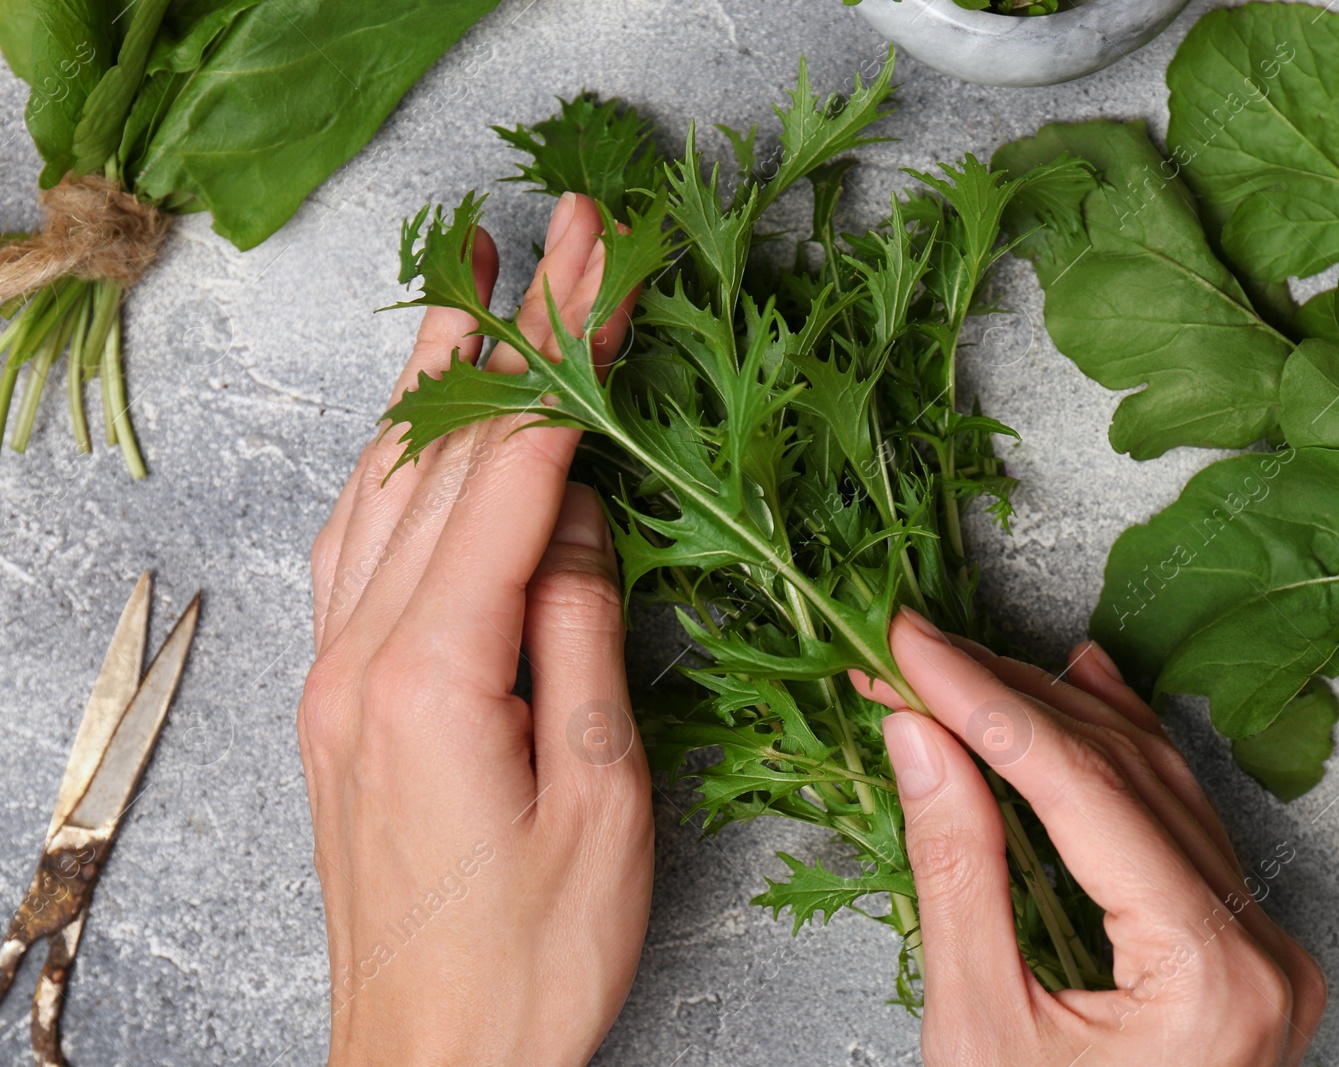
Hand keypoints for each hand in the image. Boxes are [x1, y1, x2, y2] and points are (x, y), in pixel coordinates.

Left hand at [297, 193, 649, 1066]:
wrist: (430, 1059)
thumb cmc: (529, 956)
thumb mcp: (600, 793)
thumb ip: (582, 633)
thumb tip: (585, 513)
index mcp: (432, 670)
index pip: (514, 471)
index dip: (565, 356)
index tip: (600, 261)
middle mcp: (360, 652)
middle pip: (445, 456)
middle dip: (511, 335)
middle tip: (555, 237)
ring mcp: (334, 670)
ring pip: (383, 486)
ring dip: (435, 381)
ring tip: (472, 291)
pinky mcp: (337, 695)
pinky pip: (357, 545)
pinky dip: (395, 466)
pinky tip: (413, 434)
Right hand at [852, 610, 1326, 1065]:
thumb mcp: (981, 1030)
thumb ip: (956, 870)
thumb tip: (921, 737)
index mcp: (1213, 976)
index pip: (1085, 792)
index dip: (984, 704)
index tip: (907, 650)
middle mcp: (1261, 951)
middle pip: (1122, 775)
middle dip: (1004, 701)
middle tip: (911, 655)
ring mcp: (1261, 950)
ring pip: (1153, 786)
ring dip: (1051, 716)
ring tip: (965, 661)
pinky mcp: (1238, 952)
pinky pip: (1175, 824)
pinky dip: (1113, 755)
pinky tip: (1081, 686)